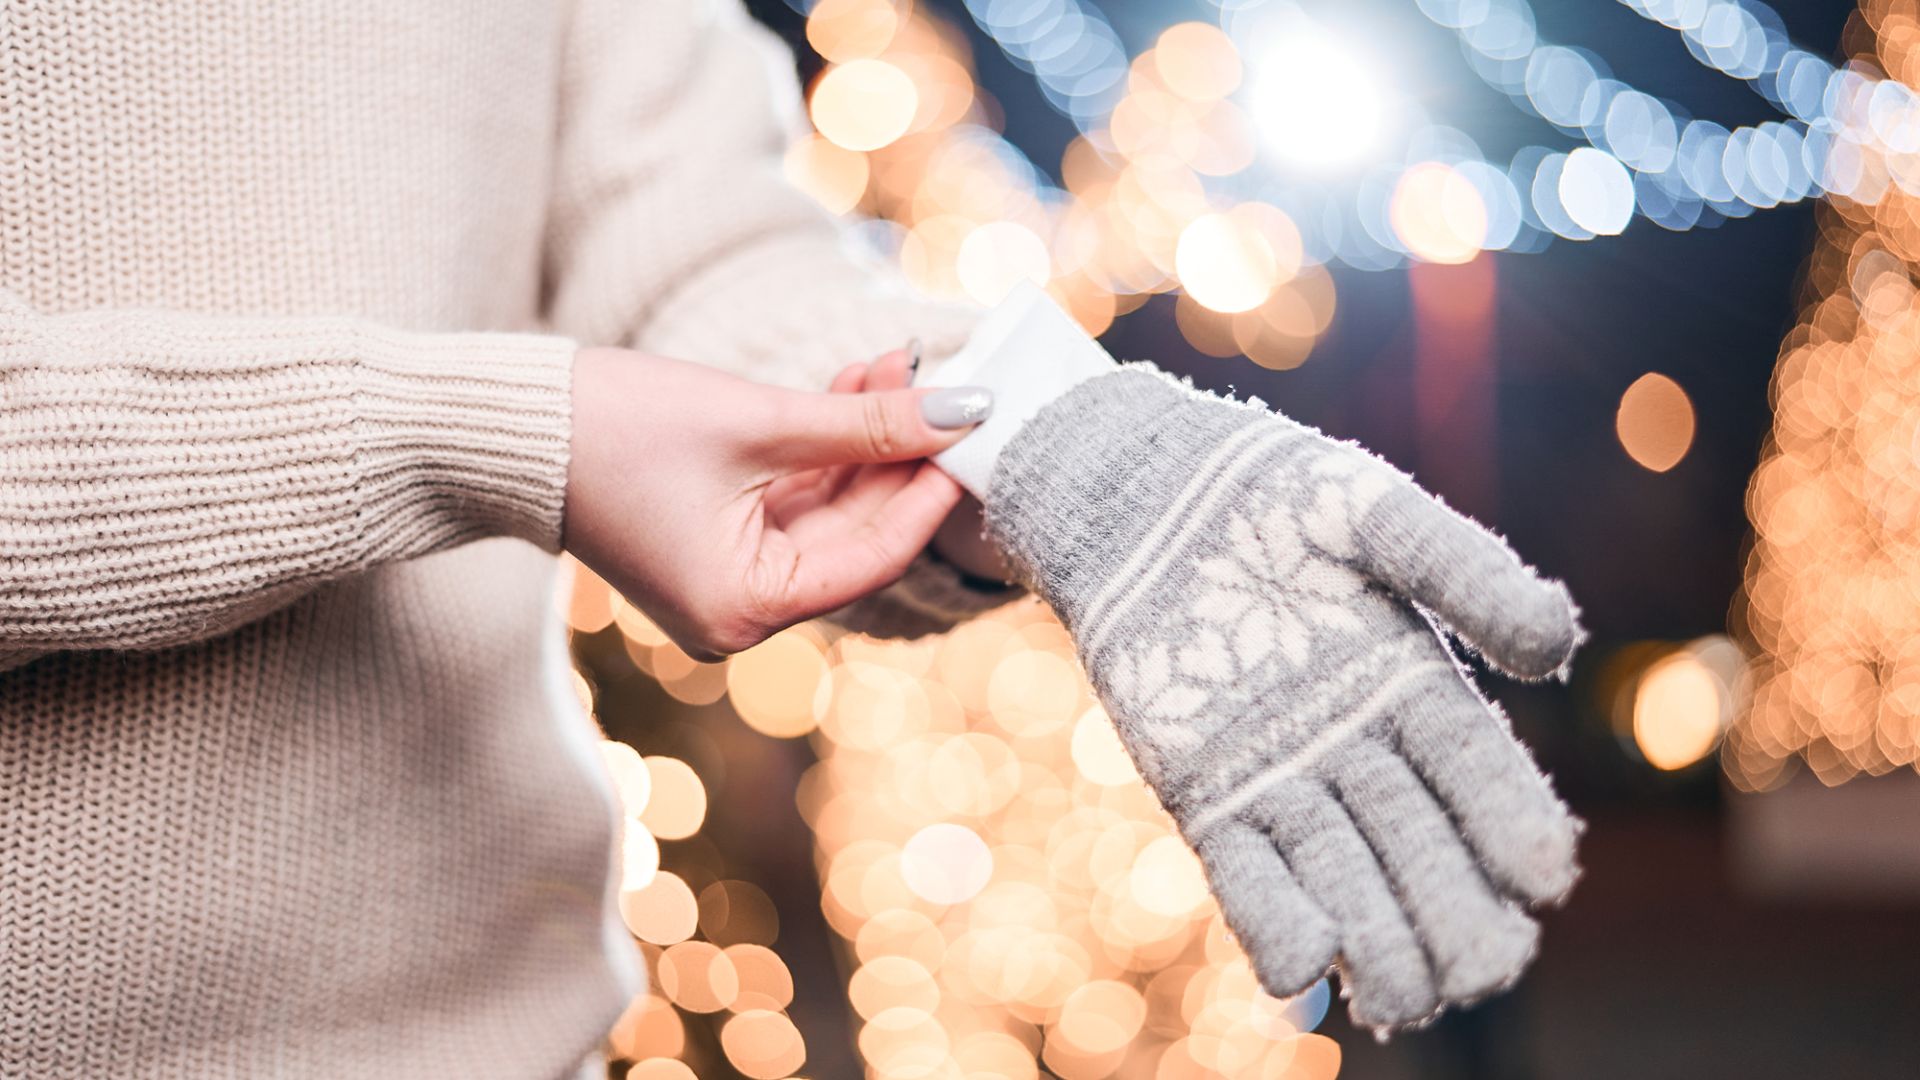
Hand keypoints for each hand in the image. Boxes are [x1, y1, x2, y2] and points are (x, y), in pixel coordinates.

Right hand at [564, 346, 991, 659]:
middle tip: (941, 381)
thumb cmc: (615, 429)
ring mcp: (729, 582)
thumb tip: (966, 411)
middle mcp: (741, 614)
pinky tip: (859, 386)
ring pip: (829, 509)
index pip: (873, 555)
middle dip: (898, 452)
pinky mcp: (716, 546)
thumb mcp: (755, 423)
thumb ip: (866, 424)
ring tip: (897, 363)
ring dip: (865, 438)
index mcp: (745, 609)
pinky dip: (825, 448)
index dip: (929, 490)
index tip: (974, 429)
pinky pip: (793, 500)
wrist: (510, 427)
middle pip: (856, 533)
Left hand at [982, 366, 1582, 1030]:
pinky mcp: (1205, 794)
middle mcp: (1355, 746)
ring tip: (1406, 999)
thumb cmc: (1266, 492)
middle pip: (1419, 844)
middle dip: (1455, 911)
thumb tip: (1560, 642)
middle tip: (1488, 970)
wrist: (1142, 495)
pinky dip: (1273, 919)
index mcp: (1411, 684)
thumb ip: (1462, 570)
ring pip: (1342, 873)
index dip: (1511, 822)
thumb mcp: (1372, 515)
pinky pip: (1246, 871)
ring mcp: (1280, 776)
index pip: (1477, 772)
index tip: (1545, 876)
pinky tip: (1301, 968)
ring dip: (1375, 939)